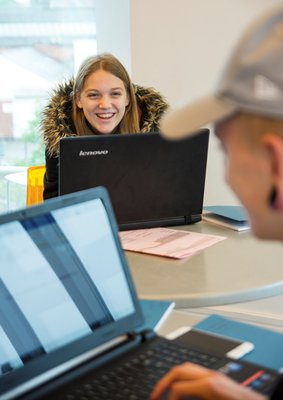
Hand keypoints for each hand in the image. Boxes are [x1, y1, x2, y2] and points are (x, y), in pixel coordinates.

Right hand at [150, 362, 267, 399]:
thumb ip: (191, 398)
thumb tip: (175, 397)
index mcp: (208, 385)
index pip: (178, 387)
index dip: (167, 398)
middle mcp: (210, 375)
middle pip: (178, 370)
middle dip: (163, 381)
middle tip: (155, 393)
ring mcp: (213, 373)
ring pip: (186, 366)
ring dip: (172, 375)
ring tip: (163, 388)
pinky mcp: (216, 376)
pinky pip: (194, 370)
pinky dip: (183, 375)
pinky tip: (179, 386)